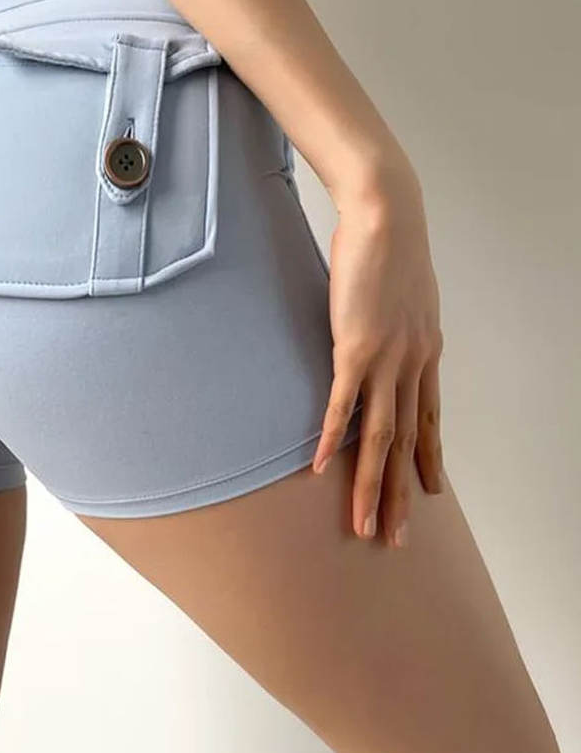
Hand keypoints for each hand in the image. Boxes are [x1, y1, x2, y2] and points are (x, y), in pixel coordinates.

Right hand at [311, 160, 445, 547]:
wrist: (388, 214)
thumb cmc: (391, 245)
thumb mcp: (404, 294)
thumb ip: (398, 323)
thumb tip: (383, 331)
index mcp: (425, 353)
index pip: (429, 420)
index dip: (428, 460)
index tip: (429, 493)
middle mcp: (412, 364)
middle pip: (407, 443)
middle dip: (400, 495)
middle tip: (394, 538)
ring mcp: (386, 359)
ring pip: (380, 437)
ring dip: (370, 486)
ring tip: (363, 524)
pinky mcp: (355, 347)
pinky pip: (344, 404)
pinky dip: (335, 439)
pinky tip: (323, 469)